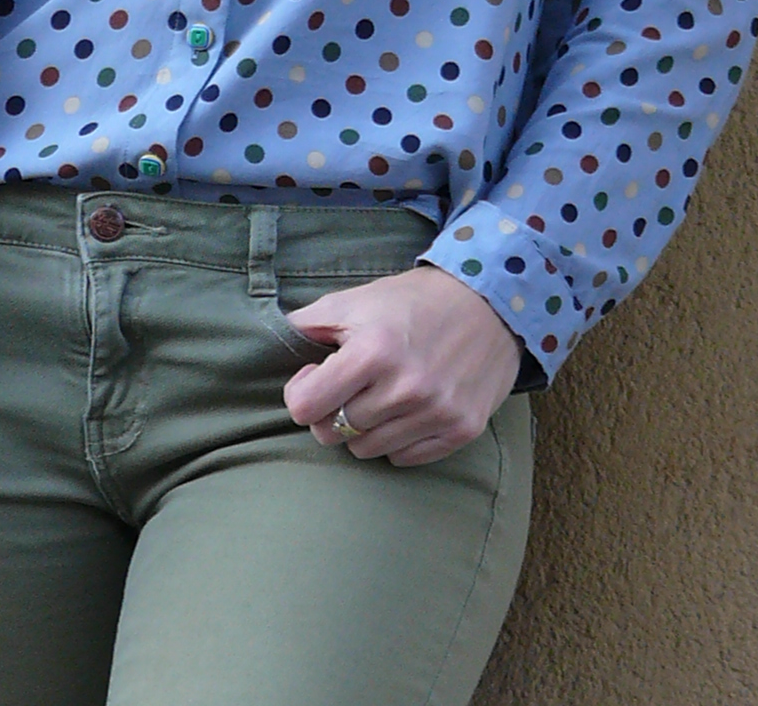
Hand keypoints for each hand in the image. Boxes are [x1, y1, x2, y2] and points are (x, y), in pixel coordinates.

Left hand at [281, 264, 522, 466]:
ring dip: (363, 426)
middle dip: (330, 411)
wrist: (488, 303)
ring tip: (379, 394)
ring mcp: (436, 412)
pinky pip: (403, 458)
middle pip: (333, 433)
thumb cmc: (412, 301)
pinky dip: (396, 439)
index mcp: (373, 351)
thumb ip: (308, 323)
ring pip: (366, 450)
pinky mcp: (461, 430)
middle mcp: (405, 387)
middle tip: (348, 386)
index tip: (316, 376)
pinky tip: (405, 409)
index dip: (302, 393)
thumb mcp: (355, 300)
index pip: (306, 408)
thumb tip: (268, 343)